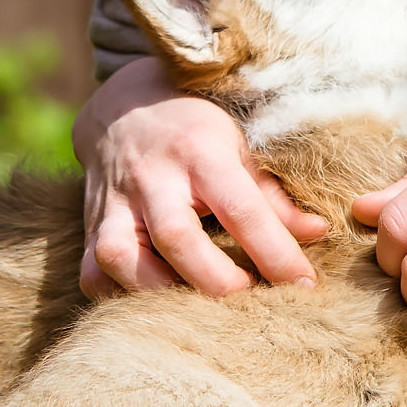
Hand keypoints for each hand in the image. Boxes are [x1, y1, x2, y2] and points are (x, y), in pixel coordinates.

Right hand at [71, 58, 326, 298]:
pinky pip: (92, 271)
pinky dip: (119, 293)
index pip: (242, 208)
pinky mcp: (90, 223)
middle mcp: (152, 176)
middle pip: (178, 238)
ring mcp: (113, 201)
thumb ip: (273, 194)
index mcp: (200, 151)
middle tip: (251, 299)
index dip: (275, 252)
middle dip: (218, 280)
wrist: (126, 103)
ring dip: (162, 291)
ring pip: (121, 257)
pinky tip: (152, 295)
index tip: (304, 285)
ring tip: (197, 303)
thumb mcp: (240, 144)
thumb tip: (316, 234)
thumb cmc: (196, 128)